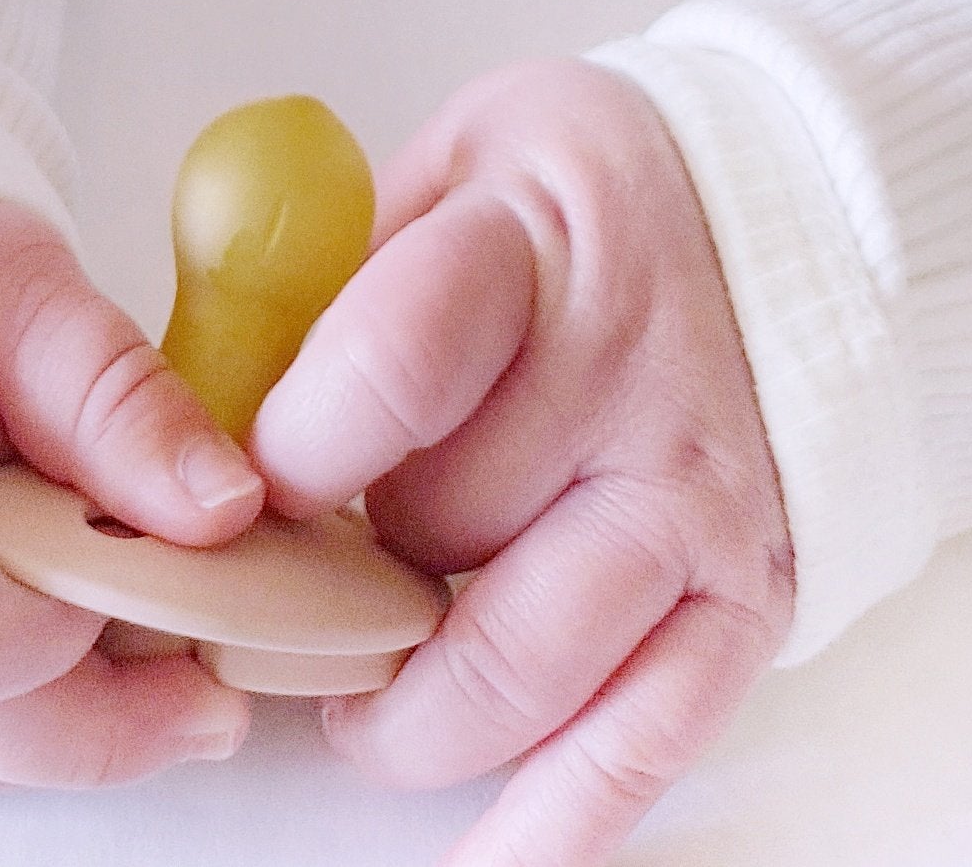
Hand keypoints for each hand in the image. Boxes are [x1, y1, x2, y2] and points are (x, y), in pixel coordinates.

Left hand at [249, 60, 795, 866]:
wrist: (779, 225)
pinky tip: (482, 857)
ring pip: (521, 670)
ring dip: (411, 715)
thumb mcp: (444, 172)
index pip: (396, 361)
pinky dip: (553, 821)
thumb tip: (192, 417)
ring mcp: (695, 497)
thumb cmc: (571, 211)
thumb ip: (326, 282)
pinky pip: (642, 744)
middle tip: (284, 603)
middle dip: (333, 598)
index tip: (237, 495)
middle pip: (441, 537)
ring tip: (364, 698)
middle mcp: (629, 372)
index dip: (292, 451)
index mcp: (534, 240)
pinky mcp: (746, 598)